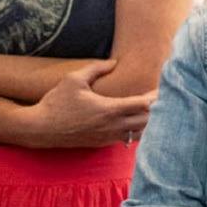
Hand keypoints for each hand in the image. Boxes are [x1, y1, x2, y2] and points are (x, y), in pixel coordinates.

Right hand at [23, 61, 152, 148]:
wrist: (39, 128)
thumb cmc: (55, 102)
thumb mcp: (74, 79)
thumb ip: (96, 69)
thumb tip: (114, 62)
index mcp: (109, 110)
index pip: (143, 105)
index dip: (156, 97)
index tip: (163, 88)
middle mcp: (112, 126)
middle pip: (147, 121)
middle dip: (158, 110)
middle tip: (167, 99)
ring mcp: (107, 137)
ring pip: (138, 133)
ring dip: (148, 123)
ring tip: (156, 111)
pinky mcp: (100, 144)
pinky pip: (126, 139)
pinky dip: (136, 131)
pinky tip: (138, 123)